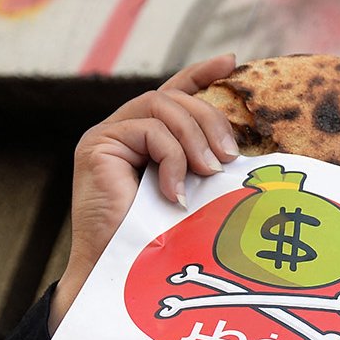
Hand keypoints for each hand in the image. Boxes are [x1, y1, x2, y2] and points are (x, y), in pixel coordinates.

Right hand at [51, 54, 241, 331]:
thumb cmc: (161, 244)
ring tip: (209, 173)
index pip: (173, 93)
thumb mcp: (194, 195)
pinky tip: (175, 193)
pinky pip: (148, 131)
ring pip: (162, 107)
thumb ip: (204, 166)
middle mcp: (122, 131)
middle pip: (173, 98)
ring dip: (195, 138)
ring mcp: (106, 136)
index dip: (200, 74)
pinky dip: (171, 158)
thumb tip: (243, 154)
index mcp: (146, 140)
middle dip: (210, 121)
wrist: (121, 276)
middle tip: (231, 158)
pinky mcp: (96, 145)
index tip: (232, 62)